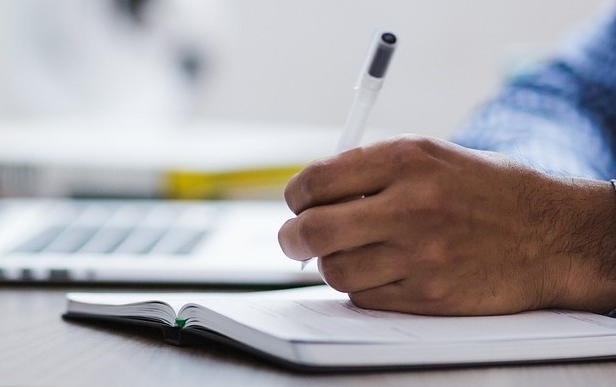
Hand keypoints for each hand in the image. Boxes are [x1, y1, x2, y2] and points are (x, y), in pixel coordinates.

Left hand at [279, 135, 615, 314]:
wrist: (552, 235)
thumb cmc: (487, 192)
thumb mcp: (432, 156)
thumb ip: (372, 169)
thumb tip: (312, 193)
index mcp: (407, 160)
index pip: (317, 181)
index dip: (296, 196)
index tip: (297, 203)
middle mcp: (411, 206)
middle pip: (314, 230)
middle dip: (292, 237)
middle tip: (294, 239)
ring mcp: (420, 255)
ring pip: (335, 270)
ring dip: (331, 264)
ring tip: (349, 253)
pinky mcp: (429, 295)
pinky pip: (365, 297)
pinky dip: (362, 287)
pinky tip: (381, 271)